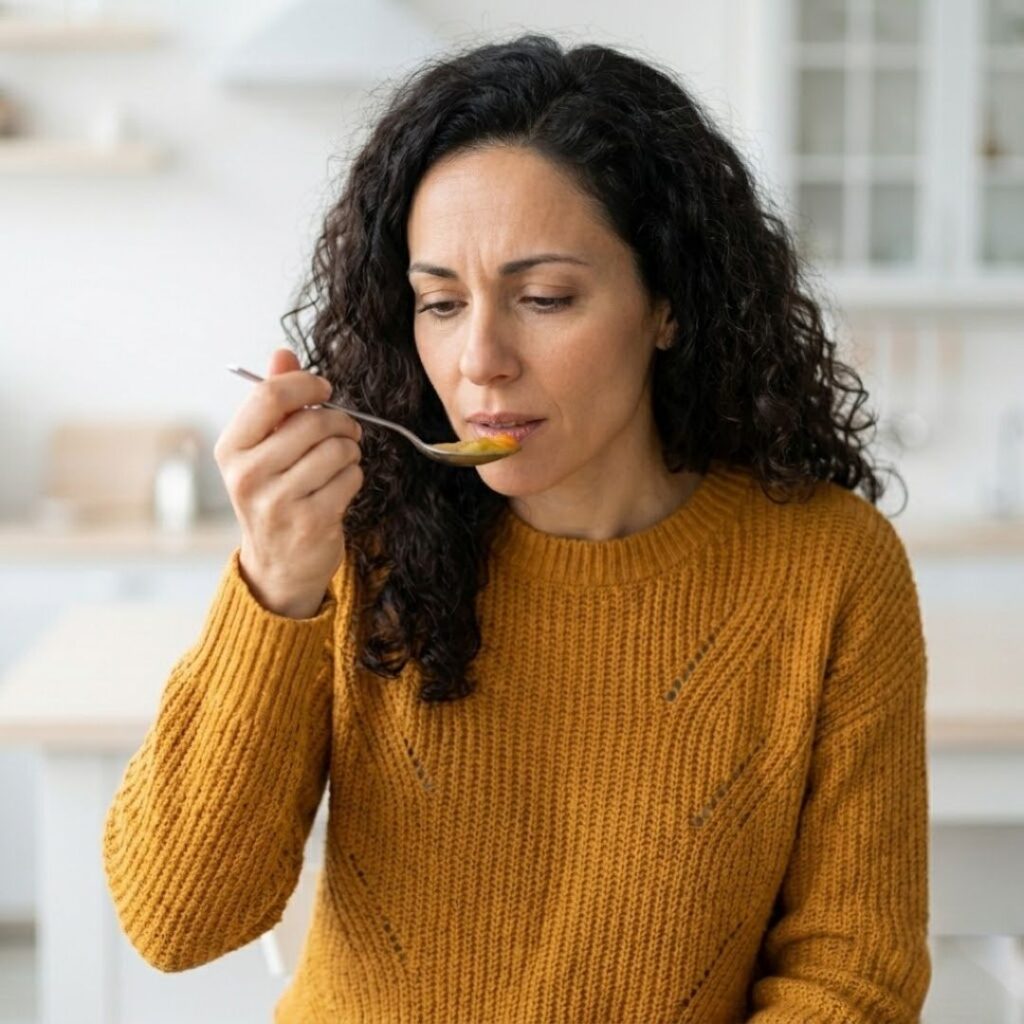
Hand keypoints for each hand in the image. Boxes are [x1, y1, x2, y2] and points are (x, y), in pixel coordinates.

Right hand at [214, 348, 363, 617]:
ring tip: (339, 461)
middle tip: (345, 429)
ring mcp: (278, 502)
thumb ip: (273, 401)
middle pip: (312, 422)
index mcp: (231, 449)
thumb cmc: (273, 495)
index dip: (305, 385)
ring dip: (349, 450)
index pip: (269, 396)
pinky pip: (350, 477)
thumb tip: (283, 353)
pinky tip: (340, 486)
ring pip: (337, 449)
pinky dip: (353, 476)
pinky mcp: (311, 522)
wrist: (278, 565)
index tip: (323, 390)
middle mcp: (248, 475)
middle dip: (339, 421)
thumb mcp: (263, 448)